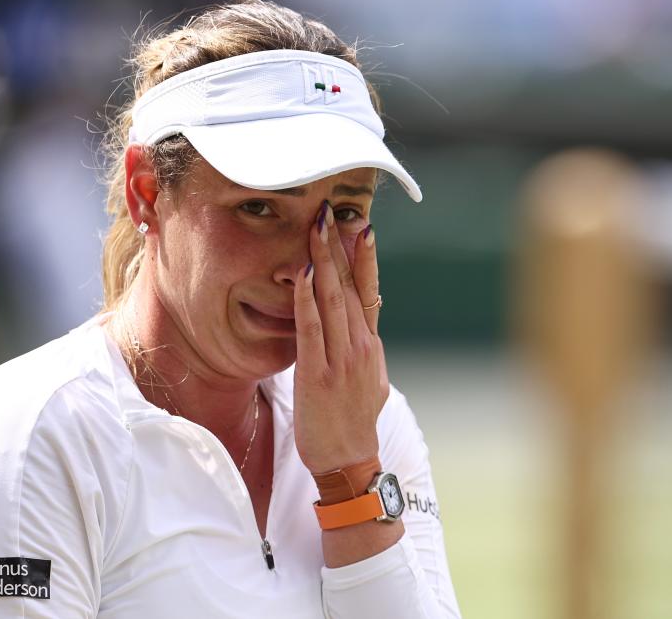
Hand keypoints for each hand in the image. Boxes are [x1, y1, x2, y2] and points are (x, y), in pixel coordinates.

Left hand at [292, 201, 389, 474]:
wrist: (349, 460)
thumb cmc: (354, 422)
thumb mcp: (369, 380)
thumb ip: (363, 350)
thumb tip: (363, 329)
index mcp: (371, 344)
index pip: (369, 291)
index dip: (365, 258)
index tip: (362, 227)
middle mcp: (360, 345)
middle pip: (349, 286)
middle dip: (339, 247)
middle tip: (330, 212)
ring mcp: (341, 358)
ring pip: (332, 299)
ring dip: (323, 261)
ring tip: (316, 229)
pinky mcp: (317, 373)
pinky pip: (311, 328)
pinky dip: (305, 299)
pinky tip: (300, 274)